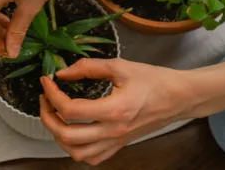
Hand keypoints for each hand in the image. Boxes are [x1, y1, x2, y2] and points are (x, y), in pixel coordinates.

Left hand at [39, 58, 193, 164]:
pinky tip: (74, 132)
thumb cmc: (153, 80)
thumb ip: (88, 68)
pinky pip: (92, 158)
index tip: (47, 80)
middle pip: (67, 135)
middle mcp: (113, 131)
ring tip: (55, 117)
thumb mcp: (120, 66)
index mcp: (113, 110)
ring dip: (59, 136)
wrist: (178, 97)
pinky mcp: (120, 145)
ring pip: (76, 153)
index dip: (52, 94)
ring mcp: (116, 142)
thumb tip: (62, 73)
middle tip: (45, 99)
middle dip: (47, 117)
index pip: (70, 109)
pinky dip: (77, 149)